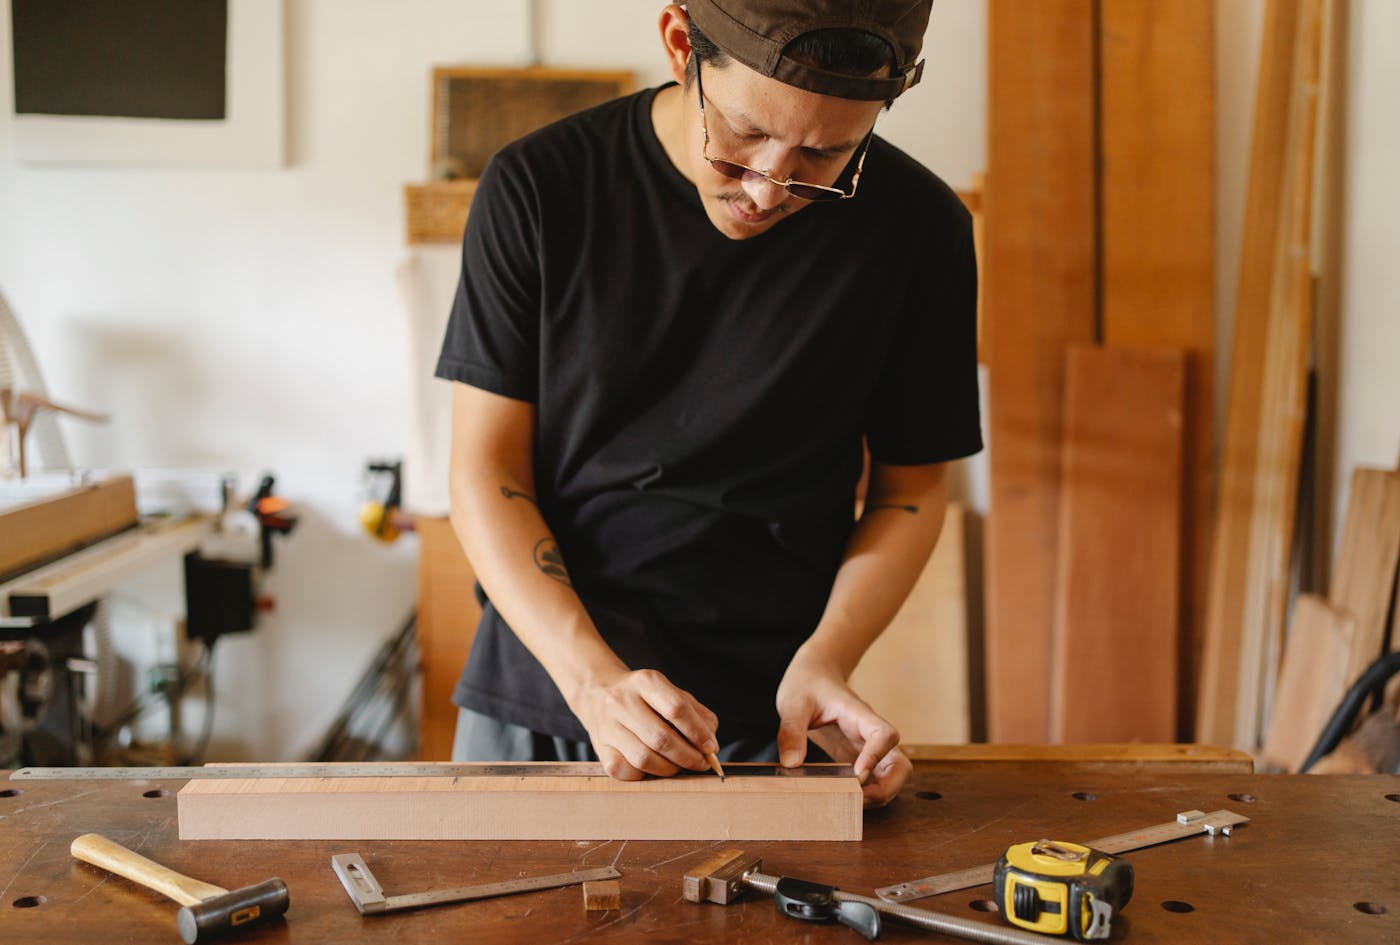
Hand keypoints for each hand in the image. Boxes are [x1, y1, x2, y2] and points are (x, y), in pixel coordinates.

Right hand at [570, 667, 719, 780]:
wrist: (598, 693)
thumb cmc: (645, 698)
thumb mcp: (671, 693)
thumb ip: (697, 714)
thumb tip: (710, 744)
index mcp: (646, 682)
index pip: (677, 709)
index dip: (698, 732)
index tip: (710, 748)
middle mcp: (622, 701)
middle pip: (661, 738)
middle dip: (687, 757)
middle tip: (700, 763)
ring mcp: (608, 726)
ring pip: (644, 758)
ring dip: (669, 769)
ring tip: (679, 766)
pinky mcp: (600, 748)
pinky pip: (625, 771)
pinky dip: (645, 775)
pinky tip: (653, 768)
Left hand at [774, 655, 910, 807]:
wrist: (814, 675)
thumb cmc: (807, 684)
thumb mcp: (793, 703)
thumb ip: (791, 731)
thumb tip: (792, 764)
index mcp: (858, 715)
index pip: (884, 735)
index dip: (876, 756)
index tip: (857, 774)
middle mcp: (869, 734)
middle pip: (899, 764)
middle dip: (887, 787)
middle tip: (858, 799)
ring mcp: (866, 748)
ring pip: (892, 775)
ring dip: (880, 795)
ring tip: (851, 803)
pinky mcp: (858, 758)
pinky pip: (875, 780)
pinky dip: (868, 794)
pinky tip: (845, 798)